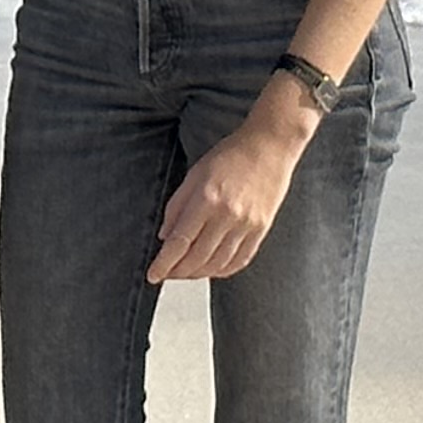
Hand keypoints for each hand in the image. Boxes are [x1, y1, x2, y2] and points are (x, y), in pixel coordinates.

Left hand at [146, 98, 313, 282]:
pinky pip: (239, 261)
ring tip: (184, 273)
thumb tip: (164, 237)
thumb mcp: (194, 174)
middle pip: (198, 257)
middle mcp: (228, 215)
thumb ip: (177, 206)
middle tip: (166, 274)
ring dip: (198, 274)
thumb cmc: (230, 155)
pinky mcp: (261, 230)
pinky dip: (222, 271)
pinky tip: (210, 270)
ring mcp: (247, 225)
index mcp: (207, 198)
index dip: (164, 263)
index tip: (153, 274)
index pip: (180, 241)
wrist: (269, 147)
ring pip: (218, 264)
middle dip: (177, 272)